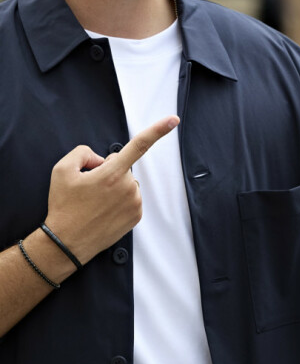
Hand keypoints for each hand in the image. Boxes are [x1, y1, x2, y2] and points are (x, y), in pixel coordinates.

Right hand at [45, 116, 179, 263]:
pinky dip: (119, 201)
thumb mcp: (62, 169)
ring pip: (127, 184)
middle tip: (90, 188)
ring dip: (114, 188)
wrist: (66, 242)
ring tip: (95, 202)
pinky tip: (104, 210)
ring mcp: (134, 203)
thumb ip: (83, 152)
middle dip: (109, 172)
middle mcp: (128, 187)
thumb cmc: (64, 206)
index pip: (139, 145)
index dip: (158, 130)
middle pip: (122, 168)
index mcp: (112, 173)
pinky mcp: (136, 216)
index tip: (174, 120)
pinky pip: (130, 199)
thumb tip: (100, 158)